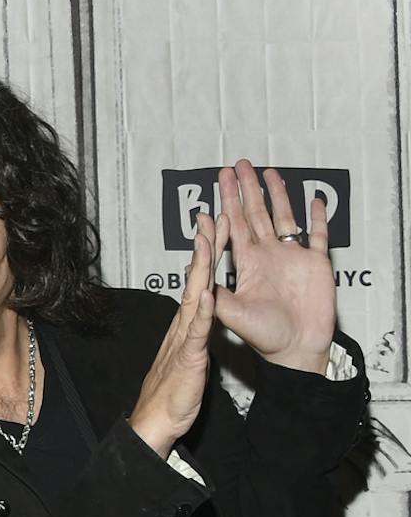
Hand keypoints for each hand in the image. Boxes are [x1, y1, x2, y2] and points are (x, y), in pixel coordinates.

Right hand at [129, 211, 218, 456]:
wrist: (155, 421)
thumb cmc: (172, 394)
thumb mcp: (189, 357)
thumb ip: (194, 335)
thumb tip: (201, 317)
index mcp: (187, 325)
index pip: (201, 281)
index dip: (209, 253)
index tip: (215, 226)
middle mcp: (184, 325)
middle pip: (197, 279)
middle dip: (205, 247)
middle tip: (211, 217)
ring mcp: (185, 338)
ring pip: (196, 296)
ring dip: (202, 268)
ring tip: (208, 241)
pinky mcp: (188, 356)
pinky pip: (198, 330)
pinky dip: (203, 311)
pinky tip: (207, 293)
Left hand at [212, 160, 335, 372]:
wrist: (295, 350)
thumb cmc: (263, 337)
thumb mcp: (232, 316)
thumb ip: (216, 298)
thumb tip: (198, 281)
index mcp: (247, 265)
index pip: (233, 229)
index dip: (225, 208)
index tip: (216, 186)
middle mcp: (268, 256)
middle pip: (255, 215)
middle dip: (245, 191)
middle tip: (236, 166)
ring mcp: (292, 257)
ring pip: (284, 217)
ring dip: (276, 195)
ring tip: (268, 171)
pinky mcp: (316, 264)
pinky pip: (318, 235)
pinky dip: (318, 217)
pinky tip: (314, 199)